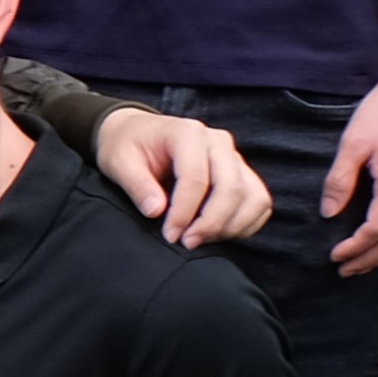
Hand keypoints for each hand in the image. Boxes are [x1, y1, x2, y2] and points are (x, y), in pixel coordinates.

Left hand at [91, 109, 274, 253]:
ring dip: (231, 226)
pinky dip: (245, 224)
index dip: (184, 212)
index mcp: (187, 133)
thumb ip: (137, 186)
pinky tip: (217, 234)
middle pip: (231, 189)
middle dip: (211, 223)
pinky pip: (259, 203)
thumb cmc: (127, 147)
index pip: (196, 178)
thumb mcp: (118, 162)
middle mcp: (218, 142)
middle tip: (187, 242)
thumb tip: (157, 211)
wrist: (138, 133)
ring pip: (253, 198)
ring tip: (200, 239)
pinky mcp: (243, 173)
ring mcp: (235, 157)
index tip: (170, 235)